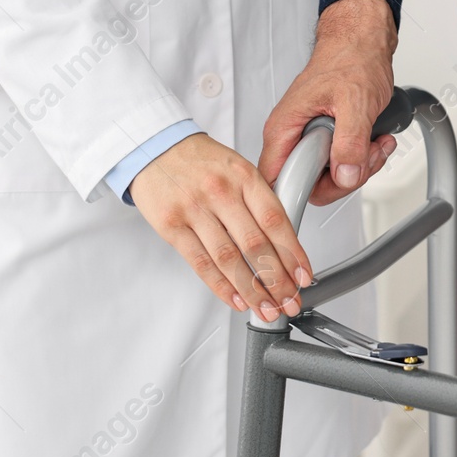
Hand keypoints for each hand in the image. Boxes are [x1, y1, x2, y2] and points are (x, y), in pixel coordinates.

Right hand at [129, 133, 311, 320]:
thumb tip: (284, 245)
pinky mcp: (171, 226)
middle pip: (256, 245)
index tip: (303, 277)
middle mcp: (221, 192)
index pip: (276, 221)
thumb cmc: (199, 160)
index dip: (293, 253)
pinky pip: (201, 263)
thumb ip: (259, 201)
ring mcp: (195, 210)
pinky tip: (236, 300)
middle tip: (290, 302)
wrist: (153, 147)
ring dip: (252, 290)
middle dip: (277, 280)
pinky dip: (221, 286)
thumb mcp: (237, 168)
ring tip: (266, 309)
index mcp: (244, 176)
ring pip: (230, 259)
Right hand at [261, 0, 398, 205]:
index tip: (331, 187)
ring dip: (361, 165)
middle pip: (310, 185)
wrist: (362, 40)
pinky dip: (365, 156)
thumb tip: (346, 174)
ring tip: (376, 143)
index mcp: (285, 128)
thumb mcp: (355, 102)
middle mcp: (292, 135)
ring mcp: (309, 137)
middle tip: (365, 157)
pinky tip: (376, 139)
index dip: (300, 194)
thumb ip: (349, 142)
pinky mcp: (327, 138)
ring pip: (331, 175)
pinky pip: (343, 162)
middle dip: (346, 177)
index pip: (276, 181)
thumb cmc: (350, 58)